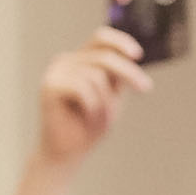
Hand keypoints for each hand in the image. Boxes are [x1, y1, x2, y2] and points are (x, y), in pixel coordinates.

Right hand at [33, 29, 151, 166]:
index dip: (121, 42)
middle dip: (128, 73)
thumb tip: (132, 54)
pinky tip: (86, 118)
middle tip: (146, 88)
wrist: (65, 156)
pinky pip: (83, 89)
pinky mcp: (49, 87)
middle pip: (104, 56)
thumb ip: (118, 75)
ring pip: (97, 76)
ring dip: (107, 102)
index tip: (138, 55)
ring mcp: (55, 73)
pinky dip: (93, 107)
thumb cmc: (88, 128)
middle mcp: (65, 62)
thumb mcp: (111, 97)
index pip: (101, 38)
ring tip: (101, 120)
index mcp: (78, 60)